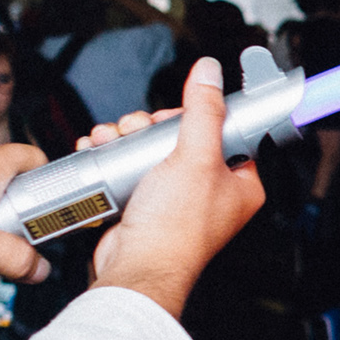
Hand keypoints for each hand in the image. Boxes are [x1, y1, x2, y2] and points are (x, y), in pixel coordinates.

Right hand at [92, 60, 266, 320]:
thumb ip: (204, 110)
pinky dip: (113, 155)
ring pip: (151, 149)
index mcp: (240, 183)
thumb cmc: (175, 226)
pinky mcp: (147, 204)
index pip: (226, 130)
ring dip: (126, 136)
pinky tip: (99, 147)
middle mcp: (212, 191)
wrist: (136, 267)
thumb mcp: (196, 155)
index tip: (176, 113)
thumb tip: (210, 72)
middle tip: (137, 128)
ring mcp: (178, 198)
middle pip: (182, 135)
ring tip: (111, 137)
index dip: (198, 115)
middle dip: (150, 126)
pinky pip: (131, 168)